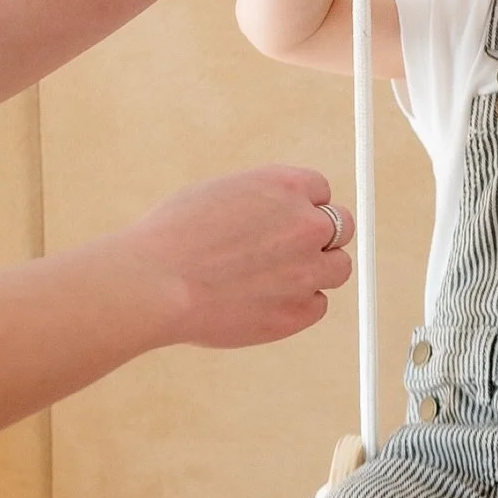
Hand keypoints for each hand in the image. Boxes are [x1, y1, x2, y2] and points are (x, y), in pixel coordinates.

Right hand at [119, 165, 354, 347]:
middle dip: (321, 237)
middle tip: (291, 251)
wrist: (155, 284)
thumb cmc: (173, 237)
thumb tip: (279, 210)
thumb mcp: (220, 194)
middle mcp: (307, 224)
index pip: (321, 190)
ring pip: (338, 268)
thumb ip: (262, 201)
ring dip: (315, 272)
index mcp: (286, 186)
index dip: (304, 206)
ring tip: (274, 279)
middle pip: (342, 226)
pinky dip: (298, 305)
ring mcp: (308, 269)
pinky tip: (262, 303)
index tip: (288, 220)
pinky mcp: (300, 311)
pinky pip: (317, 305)